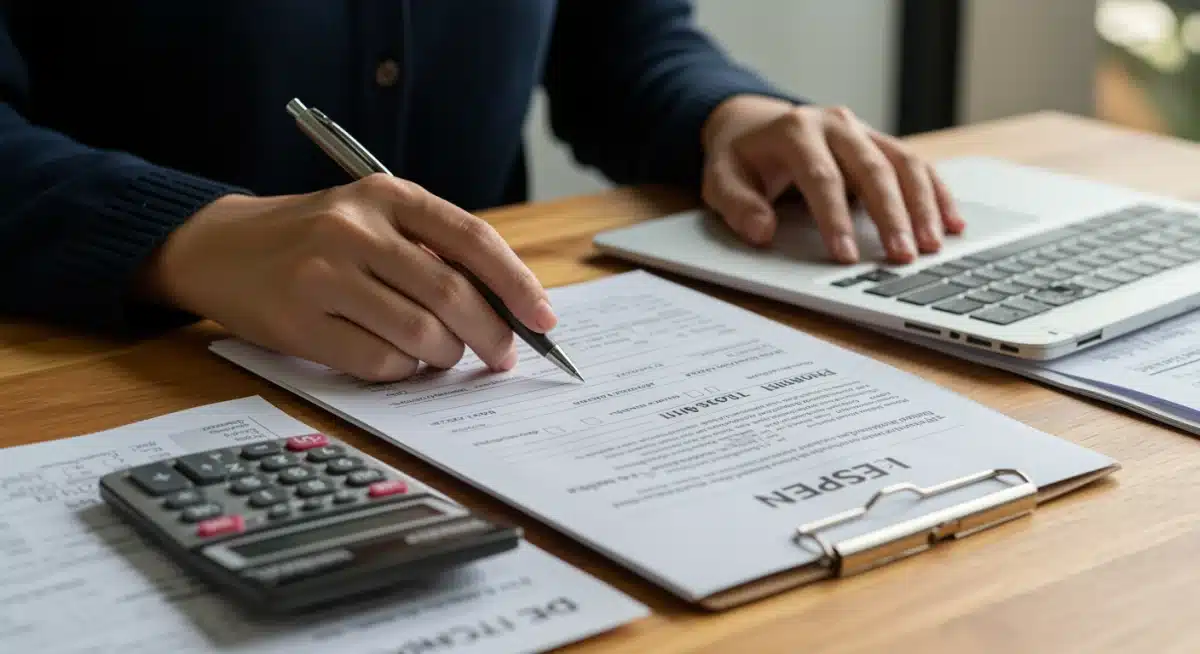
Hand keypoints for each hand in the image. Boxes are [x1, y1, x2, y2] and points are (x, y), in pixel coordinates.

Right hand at [139, 174, 556, 380]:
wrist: (219, 246)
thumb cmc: (314, 238)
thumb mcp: (373, 219)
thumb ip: (432, 250)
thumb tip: (508, 306)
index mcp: (385, 195)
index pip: (472, 239)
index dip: (516, 284)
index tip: (544, 319)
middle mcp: (354, 228)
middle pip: (451, 294)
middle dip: (491, 335)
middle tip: (503, 356)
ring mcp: (322, 275)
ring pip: (420, 334)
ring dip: (444, 356)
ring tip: (441, 354)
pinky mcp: (297, 321)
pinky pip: (378, 362)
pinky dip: (400, 369)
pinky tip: (394, 358)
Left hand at [700, 95, 964, 263]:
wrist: (753, 124)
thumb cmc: (741, 158)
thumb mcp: (722, 179)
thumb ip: (737, 205)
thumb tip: (762, 232)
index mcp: (795, 130)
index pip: (821, 177)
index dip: (835, 219)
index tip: (847, 256)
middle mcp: (835, 124)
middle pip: (872, 169)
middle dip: (890, 215)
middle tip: (903, 256)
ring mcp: (863, 130)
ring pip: (903, 163)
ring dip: (922, 206)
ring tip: (933, 246)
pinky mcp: (881, 143)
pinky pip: (916, 166)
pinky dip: (936, 195)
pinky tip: (952, 224)